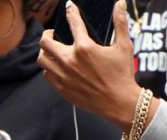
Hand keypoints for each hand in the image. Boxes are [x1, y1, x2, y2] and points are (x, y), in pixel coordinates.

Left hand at [37, 0, 154, 131]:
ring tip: (51, 49)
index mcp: (85, 48)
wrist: (118, 102)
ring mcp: (63, 76)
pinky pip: (46, 75)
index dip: (70, 12)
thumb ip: (120, 23)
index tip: (69, 7)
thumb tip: (120, 4)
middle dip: (48, 34)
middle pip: (45, 42)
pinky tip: (56, 66)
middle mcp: (69, 61)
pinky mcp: (61, 88)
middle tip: (53, 33)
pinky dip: (49, 68)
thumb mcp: (124, 46)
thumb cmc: (122, 74)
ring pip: (42, 59)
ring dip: (45, 52)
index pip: (73, 23)